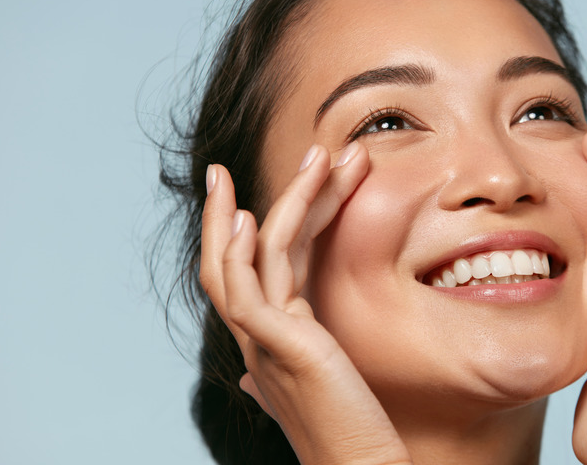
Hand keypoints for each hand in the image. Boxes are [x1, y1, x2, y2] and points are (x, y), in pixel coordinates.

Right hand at [200, 143, 411, 464]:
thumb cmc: (350, 431)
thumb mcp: (316, 387)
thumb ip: (290, 366)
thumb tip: (254, 374)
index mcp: (270, 335)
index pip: (252, 267)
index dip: (259, 222)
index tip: (276, 184)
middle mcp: (258, 334)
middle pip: (236, 254)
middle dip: (240, 204)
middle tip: (263, 158)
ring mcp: (262, 339)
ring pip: (247, 257)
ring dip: (279, 201)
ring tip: (315, 156)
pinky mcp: (275, 346)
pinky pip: (248, 289)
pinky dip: (246, 251)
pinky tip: (254, 217)